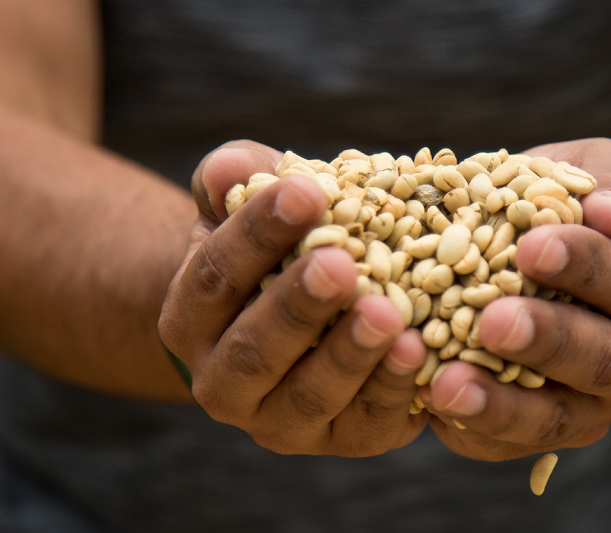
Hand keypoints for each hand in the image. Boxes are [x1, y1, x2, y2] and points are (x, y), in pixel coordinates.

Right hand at [159, 140, 429, 455]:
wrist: (311, 322)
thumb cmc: (279, 248)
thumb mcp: (251, 208)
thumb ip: (238, 180)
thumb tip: (230, 168)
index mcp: (191, 320)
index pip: (215, 276)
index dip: (256, 234)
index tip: (303, 192)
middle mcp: (223, 383)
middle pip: (254, 348)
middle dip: (298, 305)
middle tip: (339, 264)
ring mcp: (280, 422)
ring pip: (308, 395)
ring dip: (348, 354)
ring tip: (386, 312)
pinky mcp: (344, 441)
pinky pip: (366, 421)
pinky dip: (392, 386)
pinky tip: (419, 349)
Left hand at [417, 138, 610, 460]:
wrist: (564, 266)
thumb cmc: (576, 207)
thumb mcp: (598, 169)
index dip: (587, 267)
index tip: (533, 246)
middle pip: (606, 361)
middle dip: (548, 341)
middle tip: (492, 321)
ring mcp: (597, 410)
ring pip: (557, 418)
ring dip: (501, 405)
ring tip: (445, 384)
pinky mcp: (543, 437)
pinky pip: (509, 444)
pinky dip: (470, 427)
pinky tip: (427, 403)